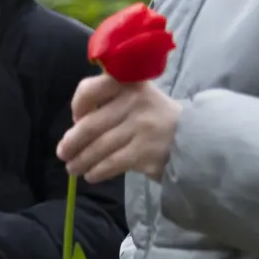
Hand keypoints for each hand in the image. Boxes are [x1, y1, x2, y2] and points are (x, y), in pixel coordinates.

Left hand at [59, 73, 181, 182]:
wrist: (195, 136)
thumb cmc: (154, 117)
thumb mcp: (136, 97)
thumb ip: (109, 103)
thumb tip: (75, 128)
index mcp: (129, 83)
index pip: (89, 89)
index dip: (77, 106)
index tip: (76, 118)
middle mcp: (135, 102)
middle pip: (90, 125)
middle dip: (71, 143)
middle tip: (63, 153)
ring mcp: (142, 127)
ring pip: (99, 147)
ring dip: (80, 161)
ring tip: (73, 168)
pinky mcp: (146, 152)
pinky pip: (111, 163)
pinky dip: (97, 171)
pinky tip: (91, 175)